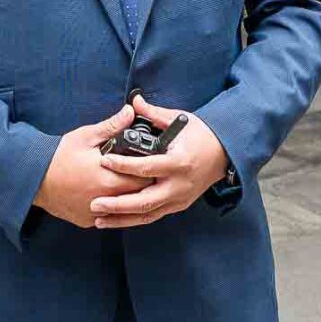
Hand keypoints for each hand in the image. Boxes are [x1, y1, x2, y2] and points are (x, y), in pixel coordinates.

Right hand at [33, 105, 153, 227]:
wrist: (32, 177)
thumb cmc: (59, 155)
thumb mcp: (87, 136)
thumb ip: (112, 126)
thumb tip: (131, 112)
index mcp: (108, 179)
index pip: (143, 179)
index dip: (149, 170)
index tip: (151, 162)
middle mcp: (104, 200)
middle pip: (137, 196)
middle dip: (141, 184)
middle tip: (140, 171)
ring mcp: (95, 213)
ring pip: (123, 209)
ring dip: (127, 198)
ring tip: (125, 183)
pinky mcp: (86, 220)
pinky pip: (107, 216)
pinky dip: (111, 208)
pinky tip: (109, 195)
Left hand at [90, 93, 229, 229]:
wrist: (225, 153)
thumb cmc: (201, 135)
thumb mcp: (179, 120)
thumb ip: (154, 113)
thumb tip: (134, 101)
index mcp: (179, 162)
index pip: (147, 167)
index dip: (123, 165)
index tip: (104, 161)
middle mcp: (179, 185)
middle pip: (145, 200)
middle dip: (118, 205)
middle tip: (95, 203)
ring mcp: (179, 198)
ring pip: (147, 214)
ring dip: (122, 219)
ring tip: (99, 219)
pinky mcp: (178, 205)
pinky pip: (154, 216)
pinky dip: (134, 220)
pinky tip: (117, 220)